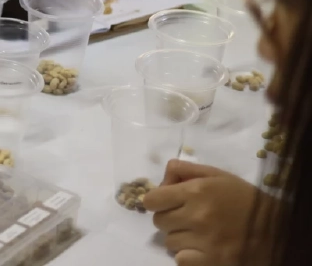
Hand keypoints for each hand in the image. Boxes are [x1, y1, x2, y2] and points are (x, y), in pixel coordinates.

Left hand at [142, 160, 271, 265]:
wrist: (276, 229)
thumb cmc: (244, 199)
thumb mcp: (217, 175)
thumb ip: (185, 171)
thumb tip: (161, 179)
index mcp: (196, 191)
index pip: (151, 200)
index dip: (157, 201)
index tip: (167, 203)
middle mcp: (197, 216)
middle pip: (158, 221)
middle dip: (169, 219)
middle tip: (187, 218)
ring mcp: (204, 242)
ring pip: (169, 242)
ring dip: (180, 238)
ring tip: (199, 234)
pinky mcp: (211, 262)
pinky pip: (181, 260)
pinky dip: (188, 256)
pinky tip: (203, 249)